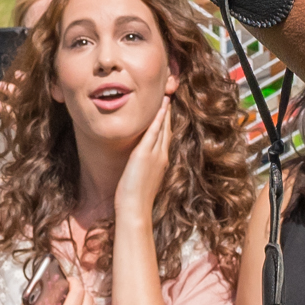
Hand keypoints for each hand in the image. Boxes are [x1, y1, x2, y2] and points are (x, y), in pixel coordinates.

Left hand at [115, 95, 176, 231]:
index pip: (165, 137)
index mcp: (161, 161)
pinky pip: (153, 132)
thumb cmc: (136, 198)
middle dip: (168, 114)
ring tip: (166, 96)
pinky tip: (161, 107)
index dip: (166, 123)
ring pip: (162, 128)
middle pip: (167, 129)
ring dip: (164, 112)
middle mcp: (161, 156)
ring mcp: (155, 155)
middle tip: (169, 97)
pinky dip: (158, 119)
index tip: (167, 110)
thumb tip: (140, 164)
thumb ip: (145, 168)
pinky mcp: (145, 154)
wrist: (135, 208)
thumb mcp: (143, 179)